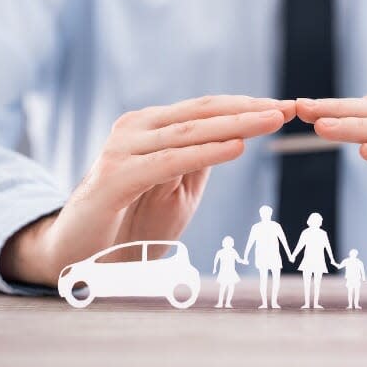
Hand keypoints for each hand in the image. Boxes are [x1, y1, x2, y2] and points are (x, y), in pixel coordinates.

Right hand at [0, 95, 295, 286]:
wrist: (78, 259)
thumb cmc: (130, 226)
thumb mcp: (175, 191)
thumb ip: (198, 162)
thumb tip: (235, 136)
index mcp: (149, 128)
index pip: (205, 110)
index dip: (246, 107)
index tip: (284, 108)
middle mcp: (134, 130)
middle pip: (202, 113)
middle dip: (249, 110)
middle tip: (288, 108)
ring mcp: (121, 150)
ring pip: (189, 132)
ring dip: (236, 125)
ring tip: (273, 120)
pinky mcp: (114, 179)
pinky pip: (168, 162)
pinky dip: (205, 154)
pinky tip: (237, 147)